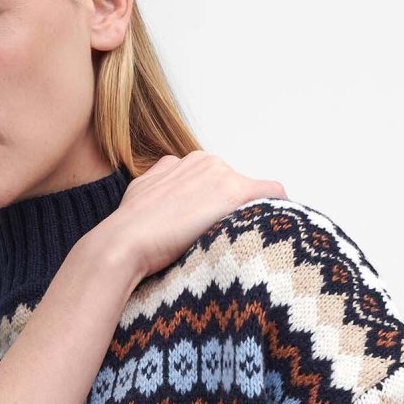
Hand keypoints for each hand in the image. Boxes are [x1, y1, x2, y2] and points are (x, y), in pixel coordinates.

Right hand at [105, 151, 287, 282]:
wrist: (127, 240)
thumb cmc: (130, 225)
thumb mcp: (142, 190)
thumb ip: (162, 180)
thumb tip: (169, 179)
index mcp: (187, 161)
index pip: (217, 182)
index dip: (217, 208)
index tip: (212, 229)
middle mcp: (207, 161)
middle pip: (237, 188)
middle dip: (233, 212)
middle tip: (223, 241)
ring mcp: (222, 175)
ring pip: (255, 194)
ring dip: (249, 215)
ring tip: (235, 243)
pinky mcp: (235, 192)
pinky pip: (273, 192)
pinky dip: (276, 208)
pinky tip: (269, 229)